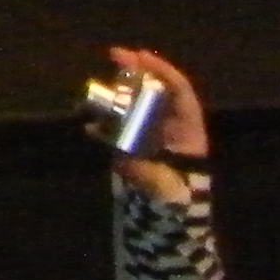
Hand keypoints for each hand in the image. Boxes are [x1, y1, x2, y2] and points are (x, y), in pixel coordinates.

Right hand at [104, 45, 212, 199]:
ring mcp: (153, 136)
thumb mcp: (167, 189)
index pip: (181, 92)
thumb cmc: (175, 201)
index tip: (140, 57)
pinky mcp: (136, 148)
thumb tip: (122, 157)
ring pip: (138, 104)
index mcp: (189, 133)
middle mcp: (172, 128)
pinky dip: (105, 123)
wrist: (171, 223)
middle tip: (115, 55)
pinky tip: (90, 125)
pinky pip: (121, 128)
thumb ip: (148, 174)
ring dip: (118, 92)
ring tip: (97, 87)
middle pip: (158, 91)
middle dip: (137, 72)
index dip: (163, 72)